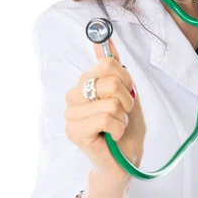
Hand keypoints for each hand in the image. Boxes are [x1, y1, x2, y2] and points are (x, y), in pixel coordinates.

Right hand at [64, 37, 145, 186]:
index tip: (127, 93)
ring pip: (110, 102)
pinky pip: (106, 119)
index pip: (106, 63)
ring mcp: (71, 114)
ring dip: (122, 117)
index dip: (125, 79)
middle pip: (108, 81)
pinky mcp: (73, 132)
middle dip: (126, 99)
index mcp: (85, 83)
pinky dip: (118, 128)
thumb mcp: (127, 92)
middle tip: (123, 113)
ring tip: (117, 126)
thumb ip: (115, 66)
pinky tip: (112, 136)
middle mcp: (73, 96)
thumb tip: (106, 38)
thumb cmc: (126, 128)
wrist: (125, 160)